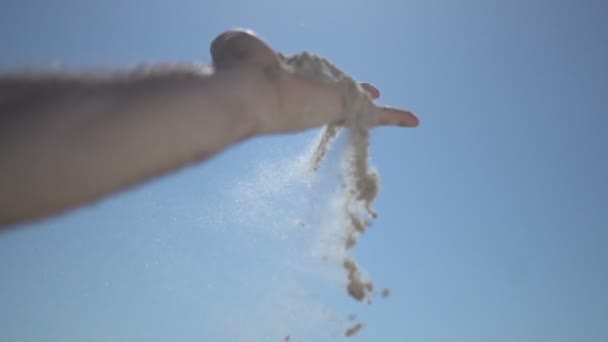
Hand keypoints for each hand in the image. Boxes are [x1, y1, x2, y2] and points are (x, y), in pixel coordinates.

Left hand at [209, 29, 418, 134]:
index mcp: (287, 77)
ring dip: (376, 108)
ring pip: (358, 106)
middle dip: (354, 91)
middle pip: (337, 90)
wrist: (246, 90)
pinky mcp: (343, 109)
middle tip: (373, 92)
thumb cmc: (238, 69)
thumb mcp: (236, 44)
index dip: (318, 73)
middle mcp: (309, 92)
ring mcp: (326, 102)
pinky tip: (414, 122)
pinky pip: (375, 115)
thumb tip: (239, 46)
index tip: (321, 74)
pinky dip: (396, 118)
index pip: (308, 75)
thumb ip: (242, 43)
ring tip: (400, 117)